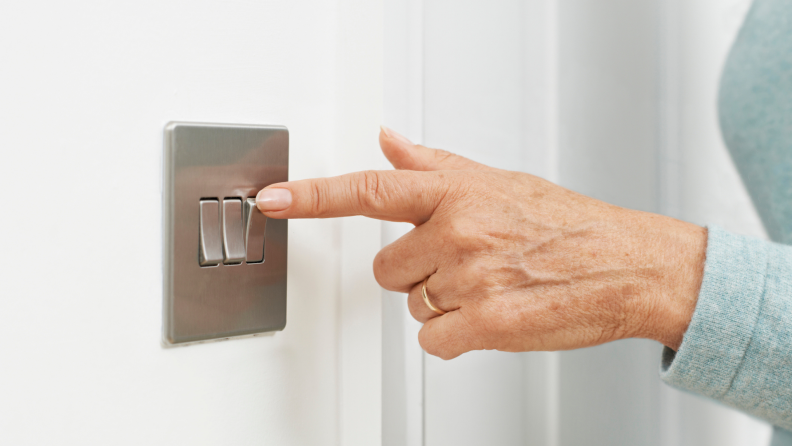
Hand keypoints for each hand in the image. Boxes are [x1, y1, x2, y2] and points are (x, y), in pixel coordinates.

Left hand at [256, 127, 706, 358]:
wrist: (627, 264)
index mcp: (456, 191)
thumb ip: (434, 165)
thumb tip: (389, 141)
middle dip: (416, 272)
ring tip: (491, 286)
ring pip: (414, 307)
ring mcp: (471, 276)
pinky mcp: (487, 323)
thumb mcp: (499, 180)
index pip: (370, 189)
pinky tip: (493, 316)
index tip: (274, 200)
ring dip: (444, 304)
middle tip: (466, 264)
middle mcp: (457, 229)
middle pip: (386, 269)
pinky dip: (457, 337)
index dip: (313, 197)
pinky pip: (435, 340)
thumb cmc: (567, 223)